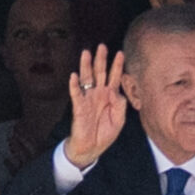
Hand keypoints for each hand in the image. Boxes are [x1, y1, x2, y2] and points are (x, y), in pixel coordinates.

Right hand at [65, 45, 130, 166]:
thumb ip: (120, 105)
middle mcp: (98, 94)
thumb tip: (116, 92)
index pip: (114, 77)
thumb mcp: (119, 120)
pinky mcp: (79, 107)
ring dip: (86, 66)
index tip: (120, 52)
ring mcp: (88, 99)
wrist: (91, 148)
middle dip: (101, 59)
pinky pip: (76, 94)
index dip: (117, 65)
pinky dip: (74, 85)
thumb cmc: (105, 132)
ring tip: (86, 53)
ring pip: (86, 79)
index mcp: (109, 95)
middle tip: (102, 46)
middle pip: (99, 73)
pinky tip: (74, 76)